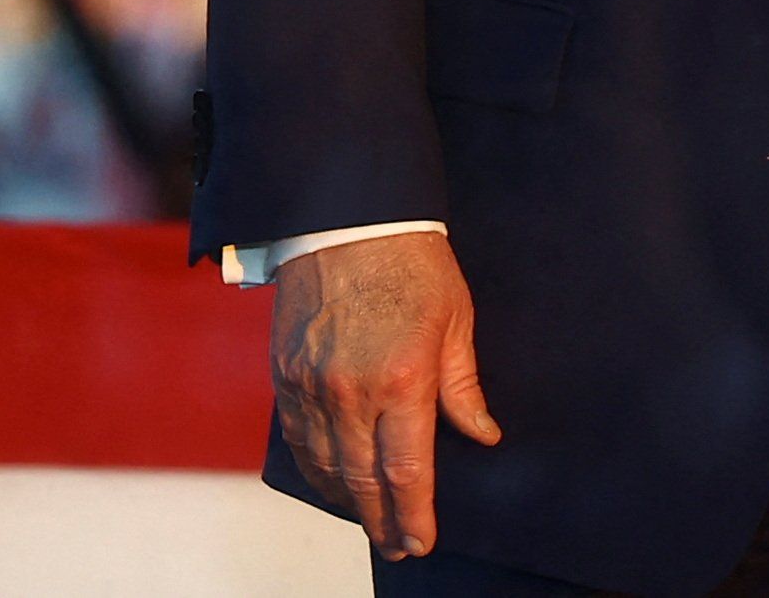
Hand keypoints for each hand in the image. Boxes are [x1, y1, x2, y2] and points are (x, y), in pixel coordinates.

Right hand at [271, 231, 497, 558]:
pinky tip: (333, 482)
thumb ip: (463, 388)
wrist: (349, 223)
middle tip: (399, 546)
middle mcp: (351, 392)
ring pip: (326, 466)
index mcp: (403, 379)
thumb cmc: (414, 267)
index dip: (415, 513)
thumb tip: (483, 435)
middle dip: (383, 520)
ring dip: (349, 501)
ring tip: (372, 522)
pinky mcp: (284, 377)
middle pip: (363, 479)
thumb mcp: (457, 321)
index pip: (407, 469)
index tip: (422, 541)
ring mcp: (311, 387)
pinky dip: (316, 468)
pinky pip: (299, 440)